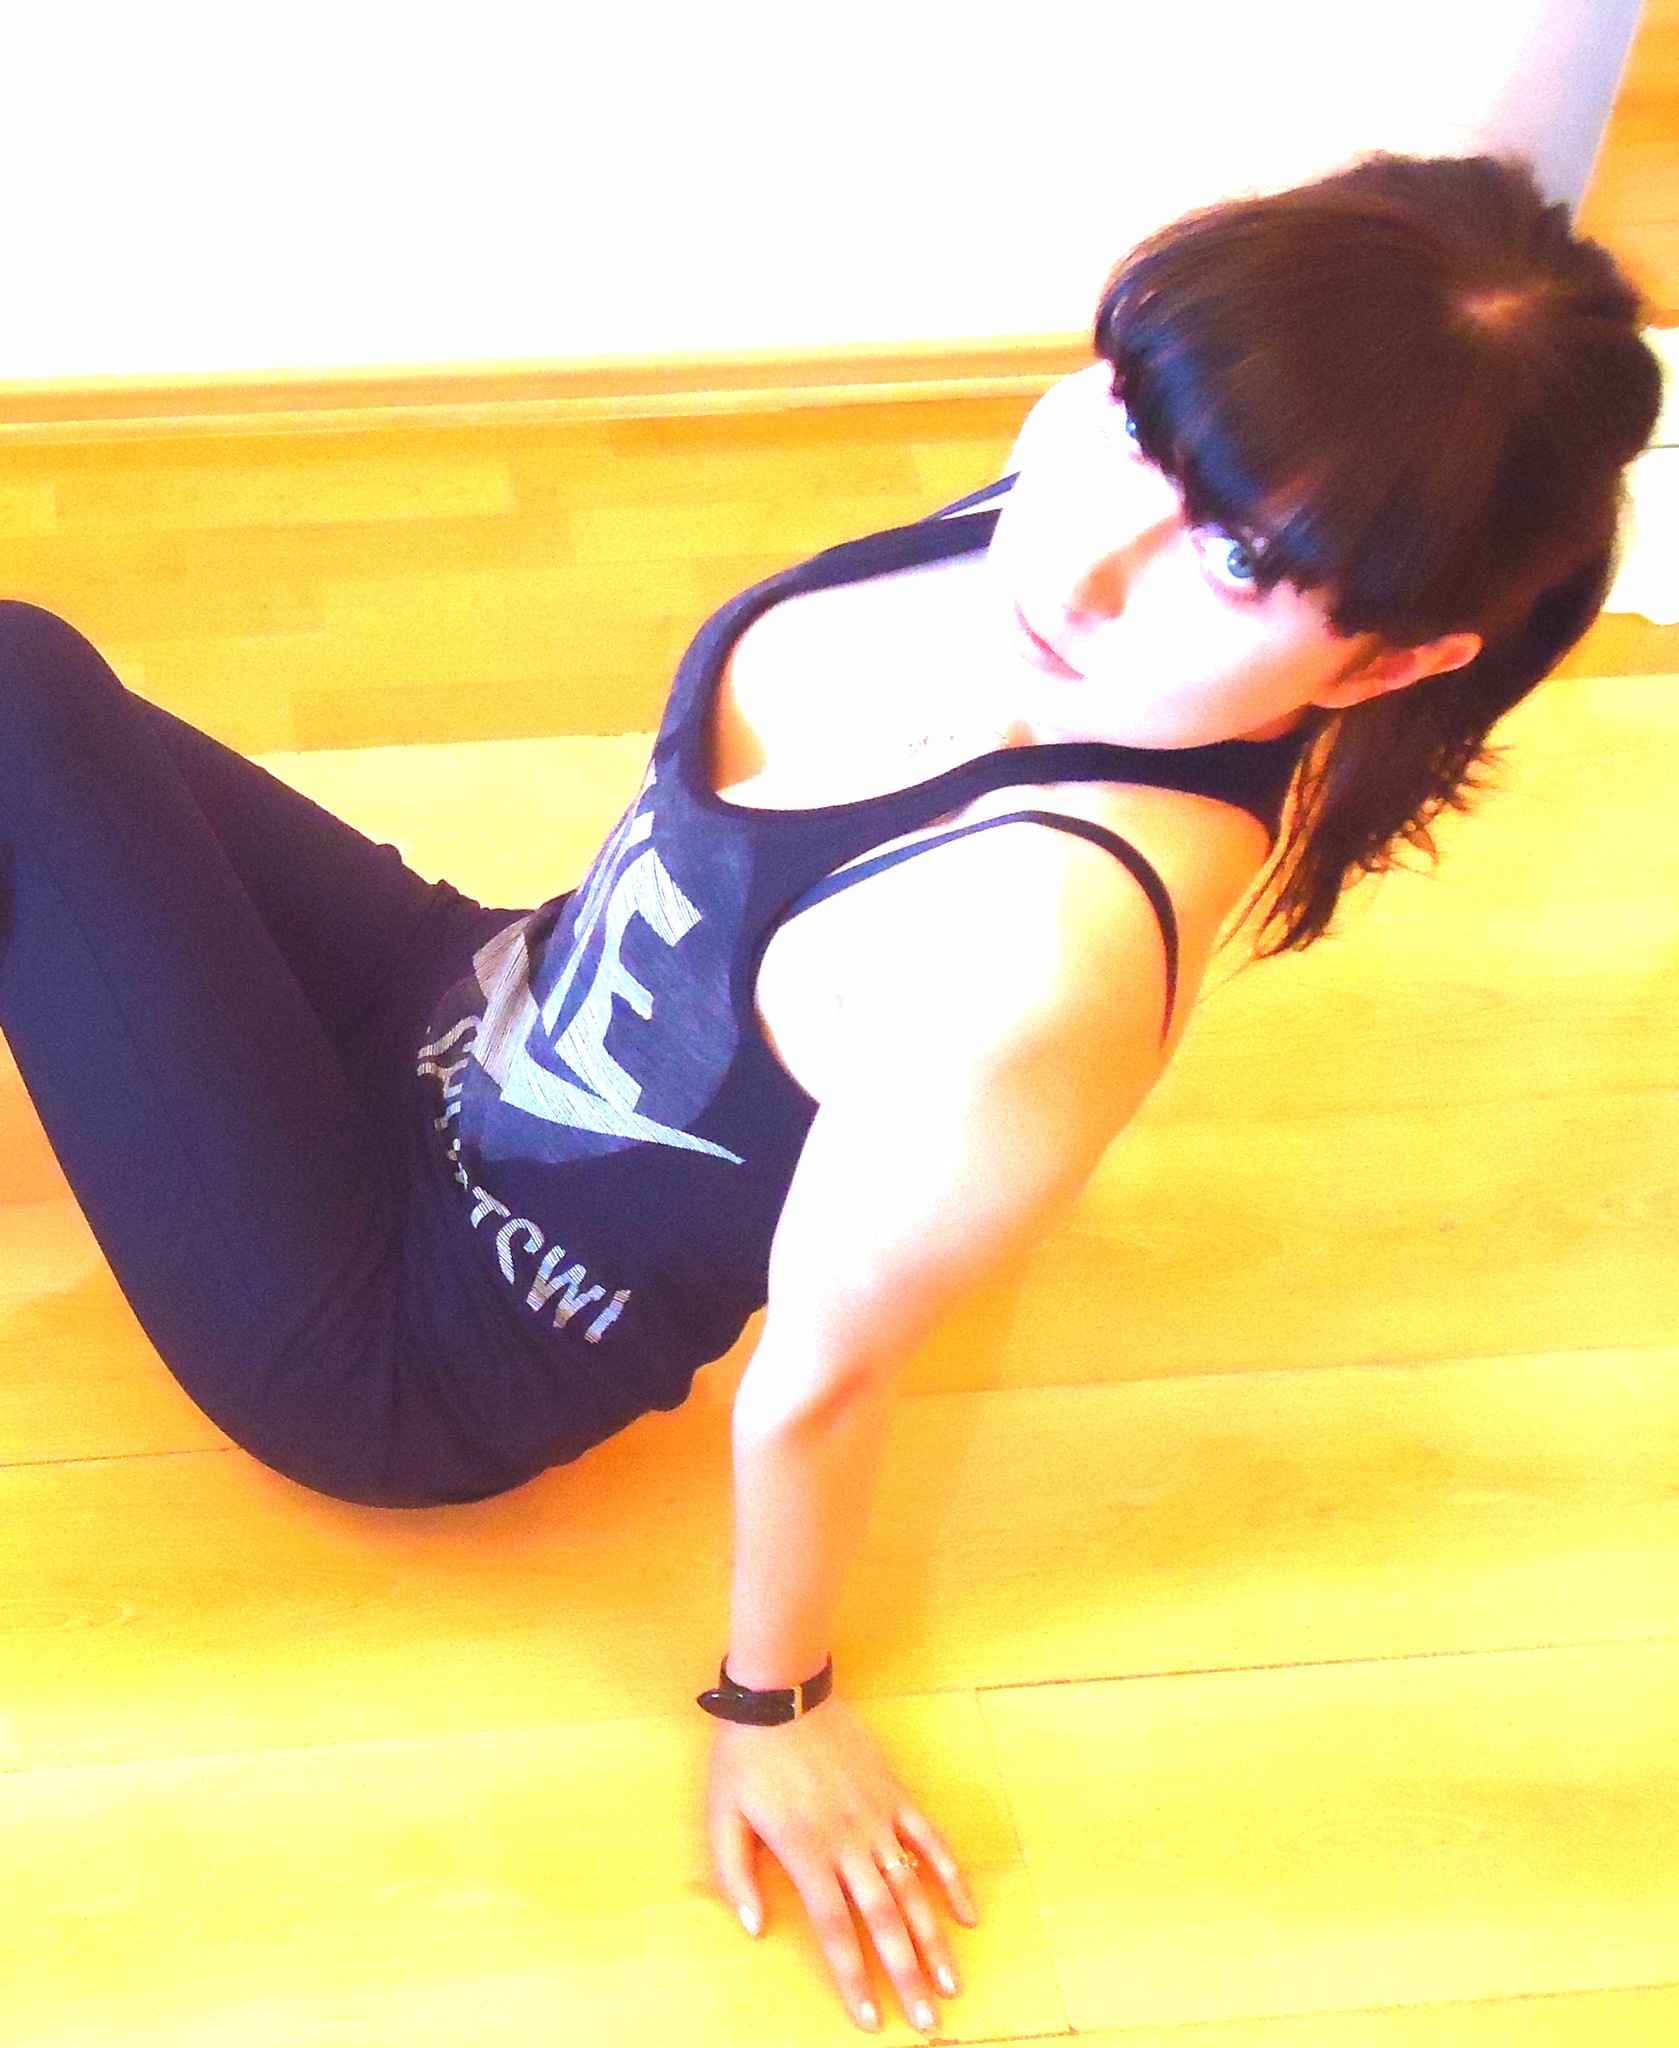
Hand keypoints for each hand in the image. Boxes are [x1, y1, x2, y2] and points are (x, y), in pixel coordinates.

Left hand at [705, 1693, 979, 2032]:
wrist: (784, 1693)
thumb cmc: (747, 1756)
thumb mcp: (722, 1816)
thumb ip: (735, 1875)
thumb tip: (755, 1928)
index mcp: (806, 1853)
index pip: (836, 1930)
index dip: (854, 1977)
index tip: (869, 2018)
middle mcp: (848, 1842)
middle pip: (883, 1919)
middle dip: (905, 1974)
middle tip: (927, 2019)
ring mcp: (877, 1817)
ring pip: (912, 1888)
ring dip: (933, 1938)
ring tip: (951, 1982)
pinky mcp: (893, 1793)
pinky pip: (930, 1839)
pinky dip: (950, 1875)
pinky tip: (966, 1910)